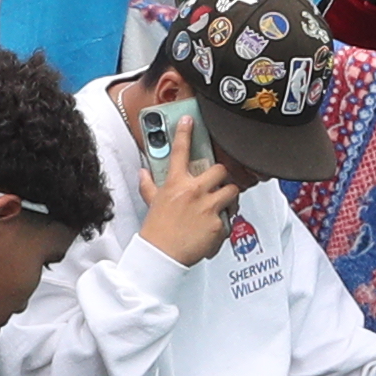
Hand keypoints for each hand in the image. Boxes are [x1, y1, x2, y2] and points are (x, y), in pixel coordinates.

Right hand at [133, 105, 242, 263]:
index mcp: (176, 184)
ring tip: (223, 203)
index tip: (189, 120)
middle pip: (220, 170)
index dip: (185, 132)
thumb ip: (149, 185)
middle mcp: (194, 192)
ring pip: (232, 191)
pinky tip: (214, 228)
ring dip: (230, 196)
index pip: (180, 151)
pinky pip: (230, 219)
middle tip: (219, 182)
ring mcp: (208, 208)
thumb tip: (143, 172)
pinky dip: (224, 223)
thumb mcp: (152, 203)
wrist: (161, 255)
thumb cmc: (156, 231)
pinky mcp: (218, 224)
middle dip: (223, 175)